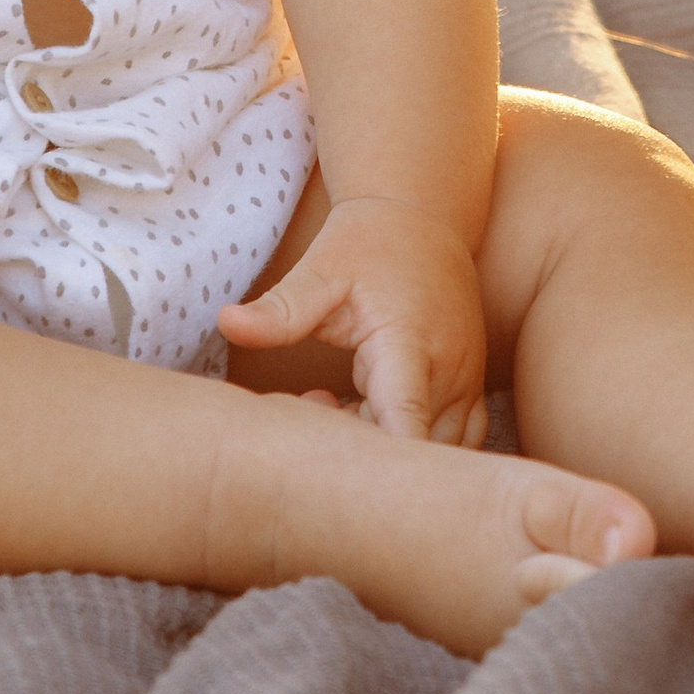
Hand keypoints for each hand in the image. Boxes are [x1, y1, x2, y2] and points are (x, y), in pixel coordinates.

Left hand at [219, 195, 489, 443]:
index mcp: (410, 344)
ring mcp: (465, 384)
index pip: (407, 420)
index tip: (337, 475)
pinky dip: (409, 443)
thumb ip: (279, 309)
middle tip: (308, 406)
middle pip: (413, 449)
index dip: (381, 460)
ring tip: (336, 404)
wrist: (422, 218)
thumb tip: (225, 322)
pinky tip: (364, 412)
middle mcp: (449, 372)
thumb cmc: (367, 245)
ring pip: (435, 453)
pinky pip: (451, 442)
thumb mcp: (320, 272)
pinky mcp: (469, 391)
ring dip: (385, 449)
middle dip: (359, 454)